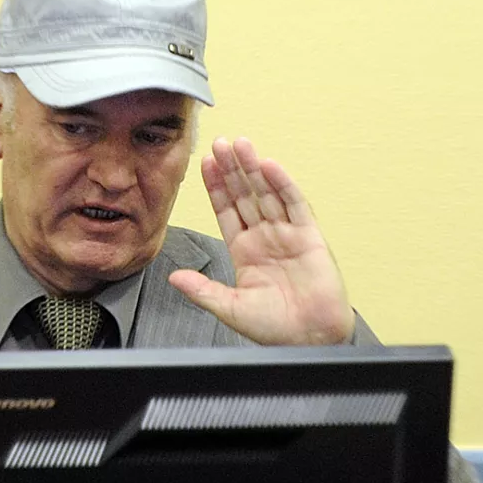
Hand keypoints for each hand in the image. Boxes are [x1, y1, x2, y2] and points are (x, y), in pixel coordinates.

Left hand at [168, 137, 354, 344]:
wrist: (309, 340)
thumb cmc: (273, 328)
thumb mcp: (228, 308)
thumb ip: (202, 290)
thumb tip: (173, 277)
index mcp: (244, 250)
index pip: (226, 210)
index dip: (216, 187)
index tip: (205, 163)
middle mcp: (264, 237)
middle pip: (245, 195)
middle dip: (232, 169)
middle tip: (220, 142)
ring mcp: (287, 234)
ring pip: (267, 193)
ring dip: (253, 169)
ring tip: (240, 144)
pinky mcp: (310, 237)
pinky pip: (295, 205)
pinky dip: (283, 184)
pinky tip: (269, 166)